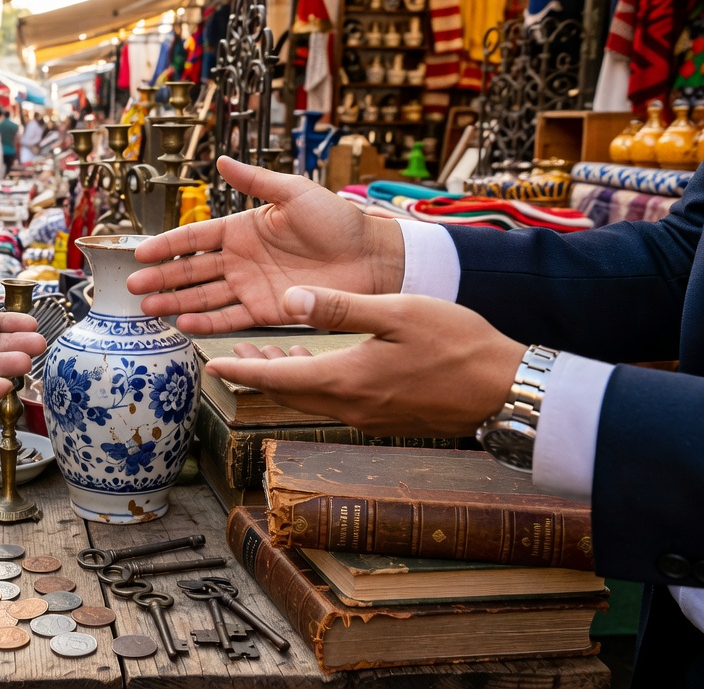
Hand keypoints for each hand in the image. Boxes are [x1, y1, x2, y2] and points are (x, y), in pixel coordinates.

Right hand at [126, 157, 406, 332]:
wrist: (374, 258)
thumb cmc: (340, 220)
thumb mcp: (295, 192)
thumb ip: (256, 181)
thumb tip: (221, 160)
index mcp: (243, 228)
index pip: (195, 238)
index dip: (167, 245)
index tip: (140, 252)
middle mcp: (242, 259)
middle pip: (192, 270)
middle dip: (161, 279)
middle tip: (133, 287)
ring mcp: (252, 286)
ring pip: (204, 296)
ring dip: (176, 302)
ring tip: (148, 310)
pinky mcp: (267, 310)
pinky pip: (230, 318)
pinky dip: (207, 322)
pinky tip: (184, 324)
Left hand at [205, 286, 524, 435]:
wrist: (507, 392)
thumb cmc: (459, 346)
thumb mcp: (398, 313)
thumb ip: (341, 307)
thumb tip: (290, 299)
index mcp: (345, 380)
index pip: (276, 378)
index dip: (241, 370)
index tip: (211, 364)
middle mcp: (350, 407)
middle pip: (287, 393)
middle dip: (255, 375)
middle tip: (227, 359)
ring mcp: (369, 417)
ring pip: (311, 399)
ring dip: (285, 379)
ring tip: (264, 357)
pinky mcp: (386, 419)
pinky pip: (336, 402)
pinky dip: (315, 383)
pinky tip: (318, 364)